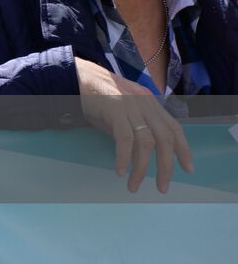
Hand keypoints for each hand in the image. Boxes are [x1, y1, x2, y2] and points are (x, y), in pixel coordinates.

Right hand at [76, 58, 192, 191]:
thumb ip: (132, 127)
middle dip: (166, 166)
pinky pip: (124, 139)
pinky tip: (120, 171)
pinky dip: (124, 157)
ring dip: (141, 168)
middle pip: (164, 139)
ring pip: (146, 142)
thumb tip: (138, 153)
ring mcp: (130, 106)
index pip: (174, 128)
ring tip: (134, 185)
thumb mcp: (120, 112)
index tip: (188, 169)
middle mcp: (145, 103)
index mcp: (150, 103)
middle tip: (162, 187)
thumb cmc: (95, 96)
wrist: (74, 76)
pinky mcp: (115, 109)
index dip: (183, 150)